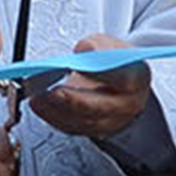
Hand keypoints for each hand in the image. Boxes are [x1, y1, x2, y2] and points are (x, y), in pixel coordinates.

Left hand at [28, 30, 152, 142]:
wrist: (122, 83)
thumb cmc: (116, 62)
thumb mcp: (111, 45)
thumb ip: (97, 45)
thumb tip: (83, 50)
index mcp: (137, 79)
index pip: (122, 79)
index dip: (100, 73)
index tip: (79, 66)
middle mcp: (127, 105)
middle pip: (100, 107)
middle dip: (73, 100)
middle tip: (53, 91)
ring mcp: (111, 121)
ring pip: (83, 121)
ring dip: (57, 110)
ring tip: (38, 97)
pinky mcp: (94, 130)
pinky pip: (72, 128)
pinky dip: (53, 117)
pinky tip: (39, 105)